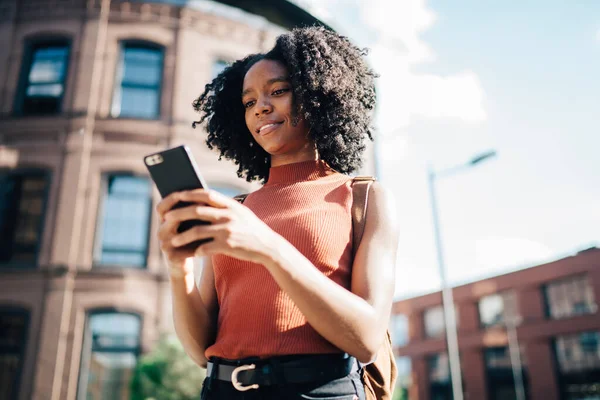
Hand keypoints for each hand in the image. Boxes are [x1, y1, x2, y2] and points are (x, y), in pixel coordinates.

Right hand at [156, 193, 202, 275]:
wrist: (184, 266)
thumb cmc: (190, 240)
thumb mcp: (190, 224)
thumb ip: (192, 211)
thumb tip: (205, 193)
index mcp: (163, 222)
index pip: (162, 206)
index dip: (173, 198)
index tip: (188, 190)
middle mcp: (161, 232)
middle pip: (167, 216)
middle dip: (184, 208)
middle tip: (202, 202)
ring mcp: (165, 245)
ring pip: (177, 230)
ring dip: (193, 224)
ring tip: (208, 218)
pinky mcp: (172, 257)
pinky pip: (186, 247)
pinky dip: (199, 241)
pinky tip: (211, 236)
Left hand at [162, 189, 280, 263]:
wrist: (269, 247)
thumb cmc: (250, 229)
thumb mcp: (240, 213)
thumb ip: (224, 207)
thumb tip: (201, 200)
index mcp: (231, 204)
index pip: (206, 194)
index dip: (189, 193)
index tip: (176, 195)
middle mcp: (229, 215)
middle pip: (197, 211)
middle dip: (178, 213)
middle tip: (166, 218)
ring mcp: (228, 230)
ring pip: (197, 231)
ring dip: (182, 236)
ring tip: (173, 240)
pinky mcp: (228, 246)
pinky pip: (205, 248)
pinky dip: (196, 251)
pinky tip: (192, 253)